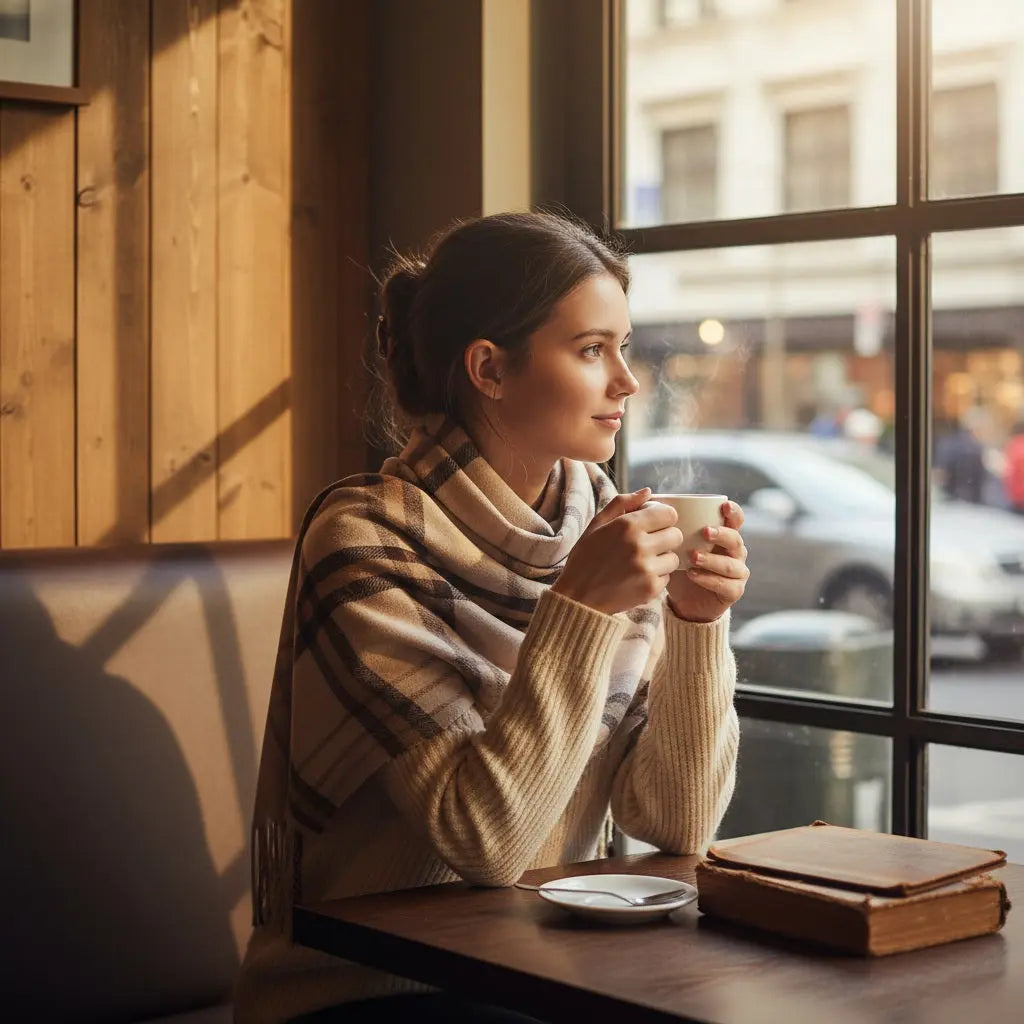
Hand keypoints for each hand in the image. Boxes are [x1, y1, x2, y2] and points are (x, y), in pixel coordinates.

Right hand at [552, 488, 683, 614]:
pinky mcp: (651, 589)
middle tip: (648, 545)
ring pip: (674, 558)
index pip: (669, 514)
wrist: (577, 597)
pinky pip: (667, 577)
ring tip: (641, 563)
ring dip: (662, 559)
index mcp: (627, 525)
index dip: (662, 517)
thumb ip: (622, 504)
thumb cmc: (585, 558)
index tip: (653, 524)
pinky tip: (638, 577)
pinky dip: (656, 577)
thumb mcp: (596, 525)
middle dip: (664, 537)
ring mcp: (647, 568)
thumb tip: (648, 492)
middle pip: (676, 535)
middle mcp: (640, 545)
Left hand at [666, 500, 748, 622]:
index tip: (723, 506)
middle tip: (704, 531)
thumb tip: (648, 496)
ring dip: (712, 559)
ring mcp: (737, 572)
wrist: (682, 600)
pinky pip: (726, 585)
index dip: (733, 512)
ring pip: (731, 564)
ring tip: (693, 556)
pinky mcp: (734, 591)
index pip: (736, 520)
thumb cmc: (679, 565)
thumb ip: (666, 522)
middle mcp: (735, 552)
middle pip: (736, 540)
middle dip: (722, 534)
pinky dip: (709, 579)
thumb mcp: (672, 543)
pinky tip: (692, 574)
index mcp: (725, 535)